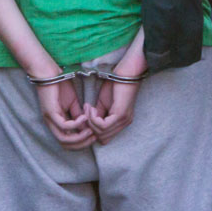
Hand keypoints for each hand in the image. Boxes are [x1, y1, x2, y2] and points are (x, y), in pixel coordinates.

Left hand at [35, 79, 94, 149]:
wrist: (49, 73)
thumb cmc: (60, 86)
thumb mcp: (73, 103)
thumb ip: (78, 115)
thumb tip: (87, 127)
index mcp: (56, 123)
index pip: (67, 142)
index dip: (81, 142)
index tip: (95, 135)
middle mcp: (51, 124)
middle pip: (65, 144)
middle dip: (82, 143)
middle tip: (95, 136)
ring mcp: (49, 119)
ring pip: (63, 139)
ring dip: (79, 137)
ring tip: (91, 130)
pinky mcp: (50, 112)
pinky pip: (63, 125)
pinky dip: (76, 124)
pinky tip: (85, 117)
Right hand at [86, 29, 146, 144]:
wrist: (126, 72)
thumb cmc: (115, 84)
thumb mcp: (103, 103)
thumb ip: (98, 115)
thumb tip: (89, 125)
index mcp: (121, 122)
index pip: (105, 138)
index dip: (92, 129)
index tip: (85, 114)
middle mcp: (124, 124)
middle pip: (102, 138)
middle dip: (89, 126)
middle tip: (85, 111)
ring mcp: (123, 120)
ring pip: (101, 133)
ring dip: (90, 121)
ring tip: (88, 108)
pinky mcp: (121, 114)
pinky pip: (103, 126)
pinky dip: (93, 118)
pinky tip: (91, 108)